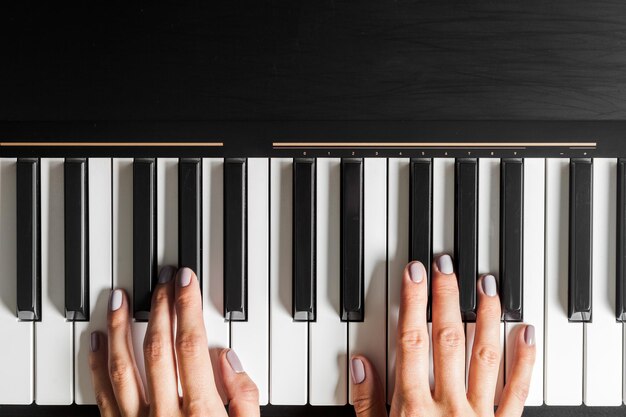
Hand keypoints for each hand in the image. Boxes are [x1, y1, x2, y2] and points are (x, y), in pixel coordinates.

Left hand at [89, 267, 259, 416]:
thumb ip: (243, 399)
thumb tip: (228, 359)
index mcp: (201, 413)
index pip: (191, 346)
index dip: (187, 307)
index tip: (185, 281)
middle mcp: (165, 415)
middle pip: (157, 348)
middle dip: (160, 307)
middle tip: (160, 280)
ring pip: (123, 366)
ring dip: (119, 327)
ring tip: (118, 298)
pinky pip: (102, 395)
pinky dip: (97, 364)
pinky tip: (96, 341)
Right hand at [351, 255, 535, 416]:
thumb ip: (365, 403)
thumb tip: (360, 363)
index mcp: (414, 407)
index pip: (411, 340)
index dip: (412, 302)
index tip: (414, 273)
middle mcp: (448, 405)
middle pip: (448, 339)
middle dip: (447, 297)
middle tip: (447, 264)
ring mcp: (479, 415)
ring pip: (484, 355)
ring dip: (486, 316)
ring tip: (487, 284)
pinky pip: (517, 390)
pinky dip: (524, 360)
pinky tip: (526, 331)